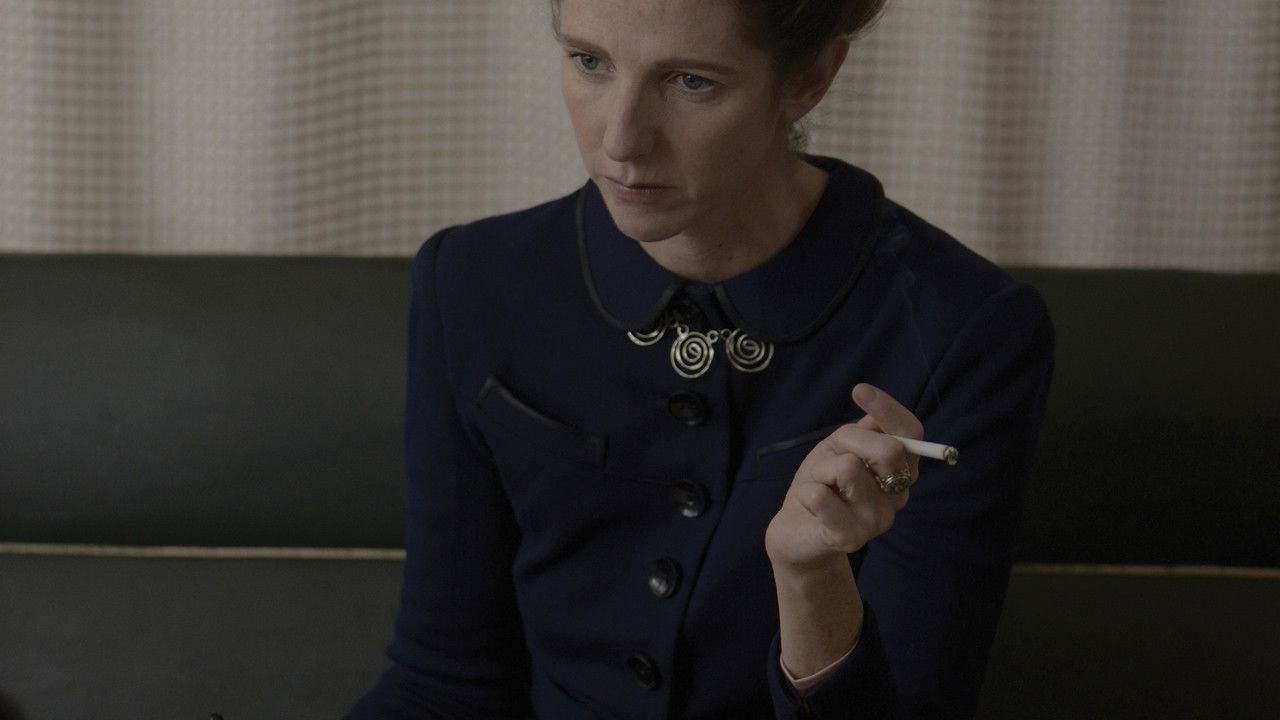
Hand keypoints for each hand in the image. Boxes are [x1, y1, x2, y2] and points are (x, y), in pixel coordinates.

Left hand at [765, 383, 923, 570]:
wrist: (797, 531)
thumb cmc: (823, 484)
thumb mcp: (841, 449)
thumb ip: (864, 432)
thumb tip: (877, 411)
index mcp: (900, 471)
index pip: (911, 434)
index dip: (889, 410)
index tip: (859, 391)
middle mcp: (897, 497)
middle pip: (888, 449)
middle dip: (848, 441)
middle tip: (831, 460)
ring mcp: (877, 521)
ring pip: (848, 468)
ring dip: (821, 470)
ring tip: (821, 486)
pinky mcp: (850, 539)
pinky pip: (821, 496)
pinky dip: (806, 491)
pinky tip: (810, 504)